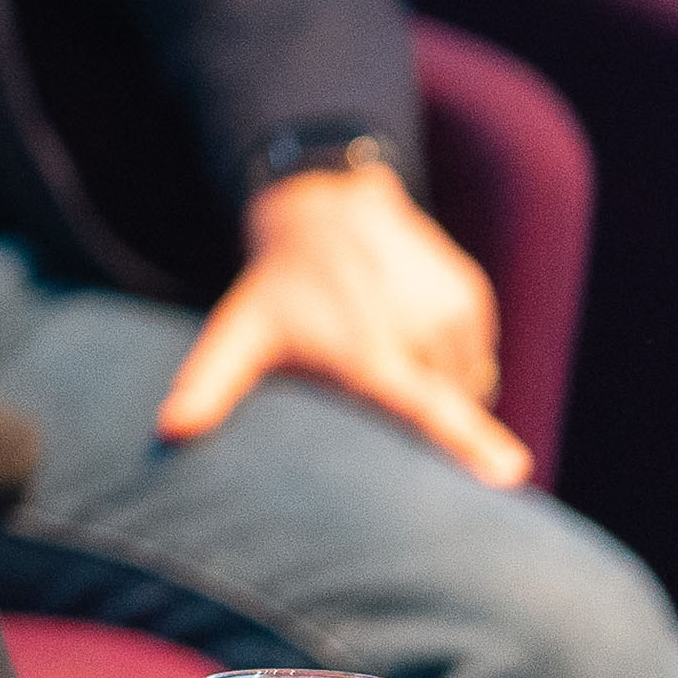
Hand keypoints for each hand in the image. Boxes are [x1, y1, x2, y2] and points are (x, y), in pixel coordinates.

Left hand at [155, 156, 528, 485]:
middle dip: (424, 426)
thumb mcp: (239, 332)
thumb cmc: (276, 284)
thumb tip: (165, 431)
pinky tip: (404, 333)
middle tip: (374, 383)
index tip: (512, 474)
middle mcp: (419, 334)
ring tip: (380, 353)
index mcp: (368, 356)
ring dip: (435, 390)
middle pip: (442, 411)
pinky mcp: (474, 295)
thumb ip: (208, 386)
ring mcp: (452, 312)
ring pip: (464, 385)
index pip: (427, 410)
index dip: (470, 444)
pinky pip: (475, 355)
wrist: (323, 202)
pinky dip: (450, 360)